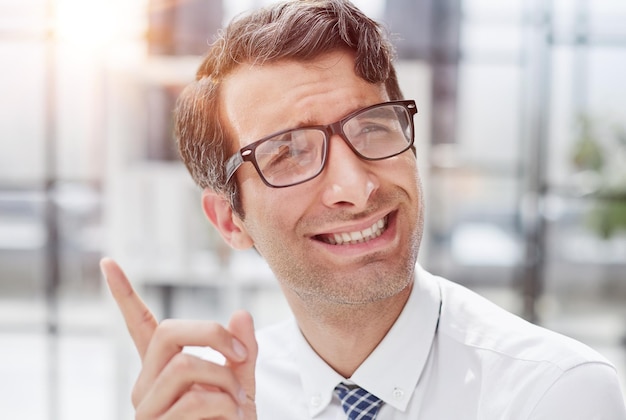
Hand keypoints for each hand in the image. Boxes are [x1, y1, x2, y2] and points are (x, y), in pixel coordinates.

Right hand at [101, 257, 257, 418]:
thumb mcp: (241, 385)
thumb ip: (240, 352)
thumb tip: (241, 313)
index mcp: (163, 369)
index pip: (139, 325)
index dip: (124, 294)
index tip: (109, 262)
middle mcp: (146, 385)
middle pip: (168, 331)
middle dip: (213, 334)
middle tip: (242, 355)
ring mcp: (147, 409)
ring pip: (185, 365)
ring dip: (227, 380)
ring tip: (242, 404)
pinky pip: (194, 399)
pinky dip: (227, 405)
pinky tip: (236, 419)